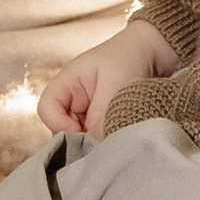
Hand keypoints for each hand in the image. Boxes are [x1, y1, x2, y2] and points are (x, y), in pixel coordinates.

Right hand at [37, 16, 176, 137]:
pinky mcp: (100, 121)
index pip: (46, 109)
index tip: (82, 131)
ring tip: (113, 137)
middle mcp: (72, 99)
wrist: (153, 51)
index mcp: (68, 82)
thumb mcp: (115, 87)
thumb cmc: (130, 59)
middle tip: (102, 140)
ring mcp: (86, 112)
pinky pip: (93, 137)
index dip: (59, 124)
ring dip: (93, 141)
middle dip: (78, 138)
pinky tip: (117, 138)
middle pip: (59, 128)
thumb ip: (101, 118)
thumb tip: (94, 149)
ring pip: (78, 137)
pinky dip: (103, 141)